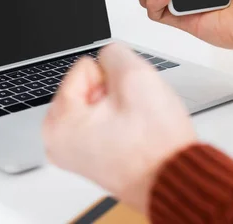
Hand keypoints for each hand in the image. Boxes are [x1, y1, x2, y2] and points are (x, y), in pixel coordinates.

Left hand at [42, 43, 195, 214]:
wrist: (175, 179)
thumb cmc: (156, 146)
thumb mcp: (136, 77)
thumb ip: (114, 52)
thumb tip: (109, 55)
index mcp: (58, 123)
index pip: (85, 67)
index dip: (112, 78)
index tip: (126, 102)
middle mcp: (57, 141)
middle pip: (87, 85)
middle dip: (113, 93)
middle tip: (132, 116)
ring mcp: (72, 151)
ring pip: (97, 101)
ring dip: (118, 106)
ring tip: (134, 128)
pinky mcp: (88, 157)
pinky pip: (101, 120)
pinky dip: (119, 122)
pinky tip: (133, 137)